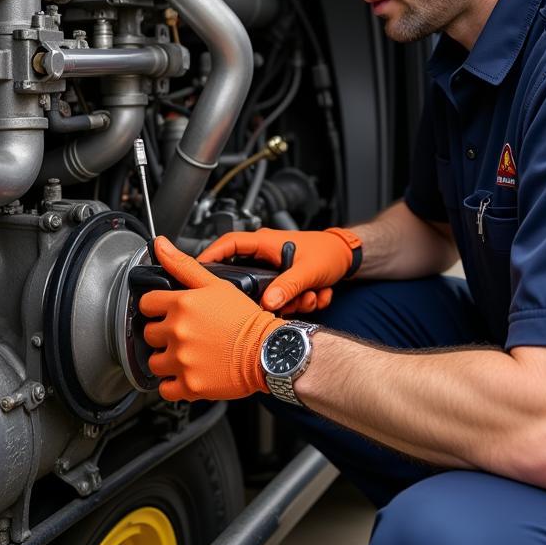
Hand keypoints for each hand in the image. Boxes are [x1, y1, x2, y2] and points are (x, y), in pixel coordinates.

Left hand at [140, 235, 283, 401]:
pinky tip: (187, 373)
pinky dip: (173, 384)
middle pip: (148, 334)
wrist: (268, 350)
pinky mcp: (189, 385)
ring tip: (186, 355)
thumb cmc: (246, 319)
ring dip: (166, 360)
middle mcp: (178, 332)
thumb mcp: (216, 284)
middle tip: (183, 335)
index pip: (146, 304)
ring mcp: (183, 360)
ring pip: (154, 362)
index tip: (167, 313)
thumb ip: (184, 265)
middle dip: (162, 334)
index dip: (156, 307)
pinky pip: (165, 389)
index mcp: (182, 304)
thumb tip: (160, 245)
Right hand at [197, 227, 361, 312]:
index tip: (196, 271)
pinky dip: (301, 301)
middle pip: (248, 279)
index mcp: (266, 242)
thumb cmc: (329, 252)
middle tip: (287, 301)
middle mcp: (267, 254)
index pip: (228, 243)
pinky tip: (316, 293)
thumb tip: (268, 302)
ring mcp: (275, 269)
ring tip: (310, 295)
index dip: (209, 255)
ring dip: (293, 301)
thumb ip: (288, 286)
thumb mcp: (308, 270)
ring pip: (269, 294)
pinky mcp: (284, 282)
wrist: (349, 257)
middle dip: (270, 296)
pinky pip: (283, 298)